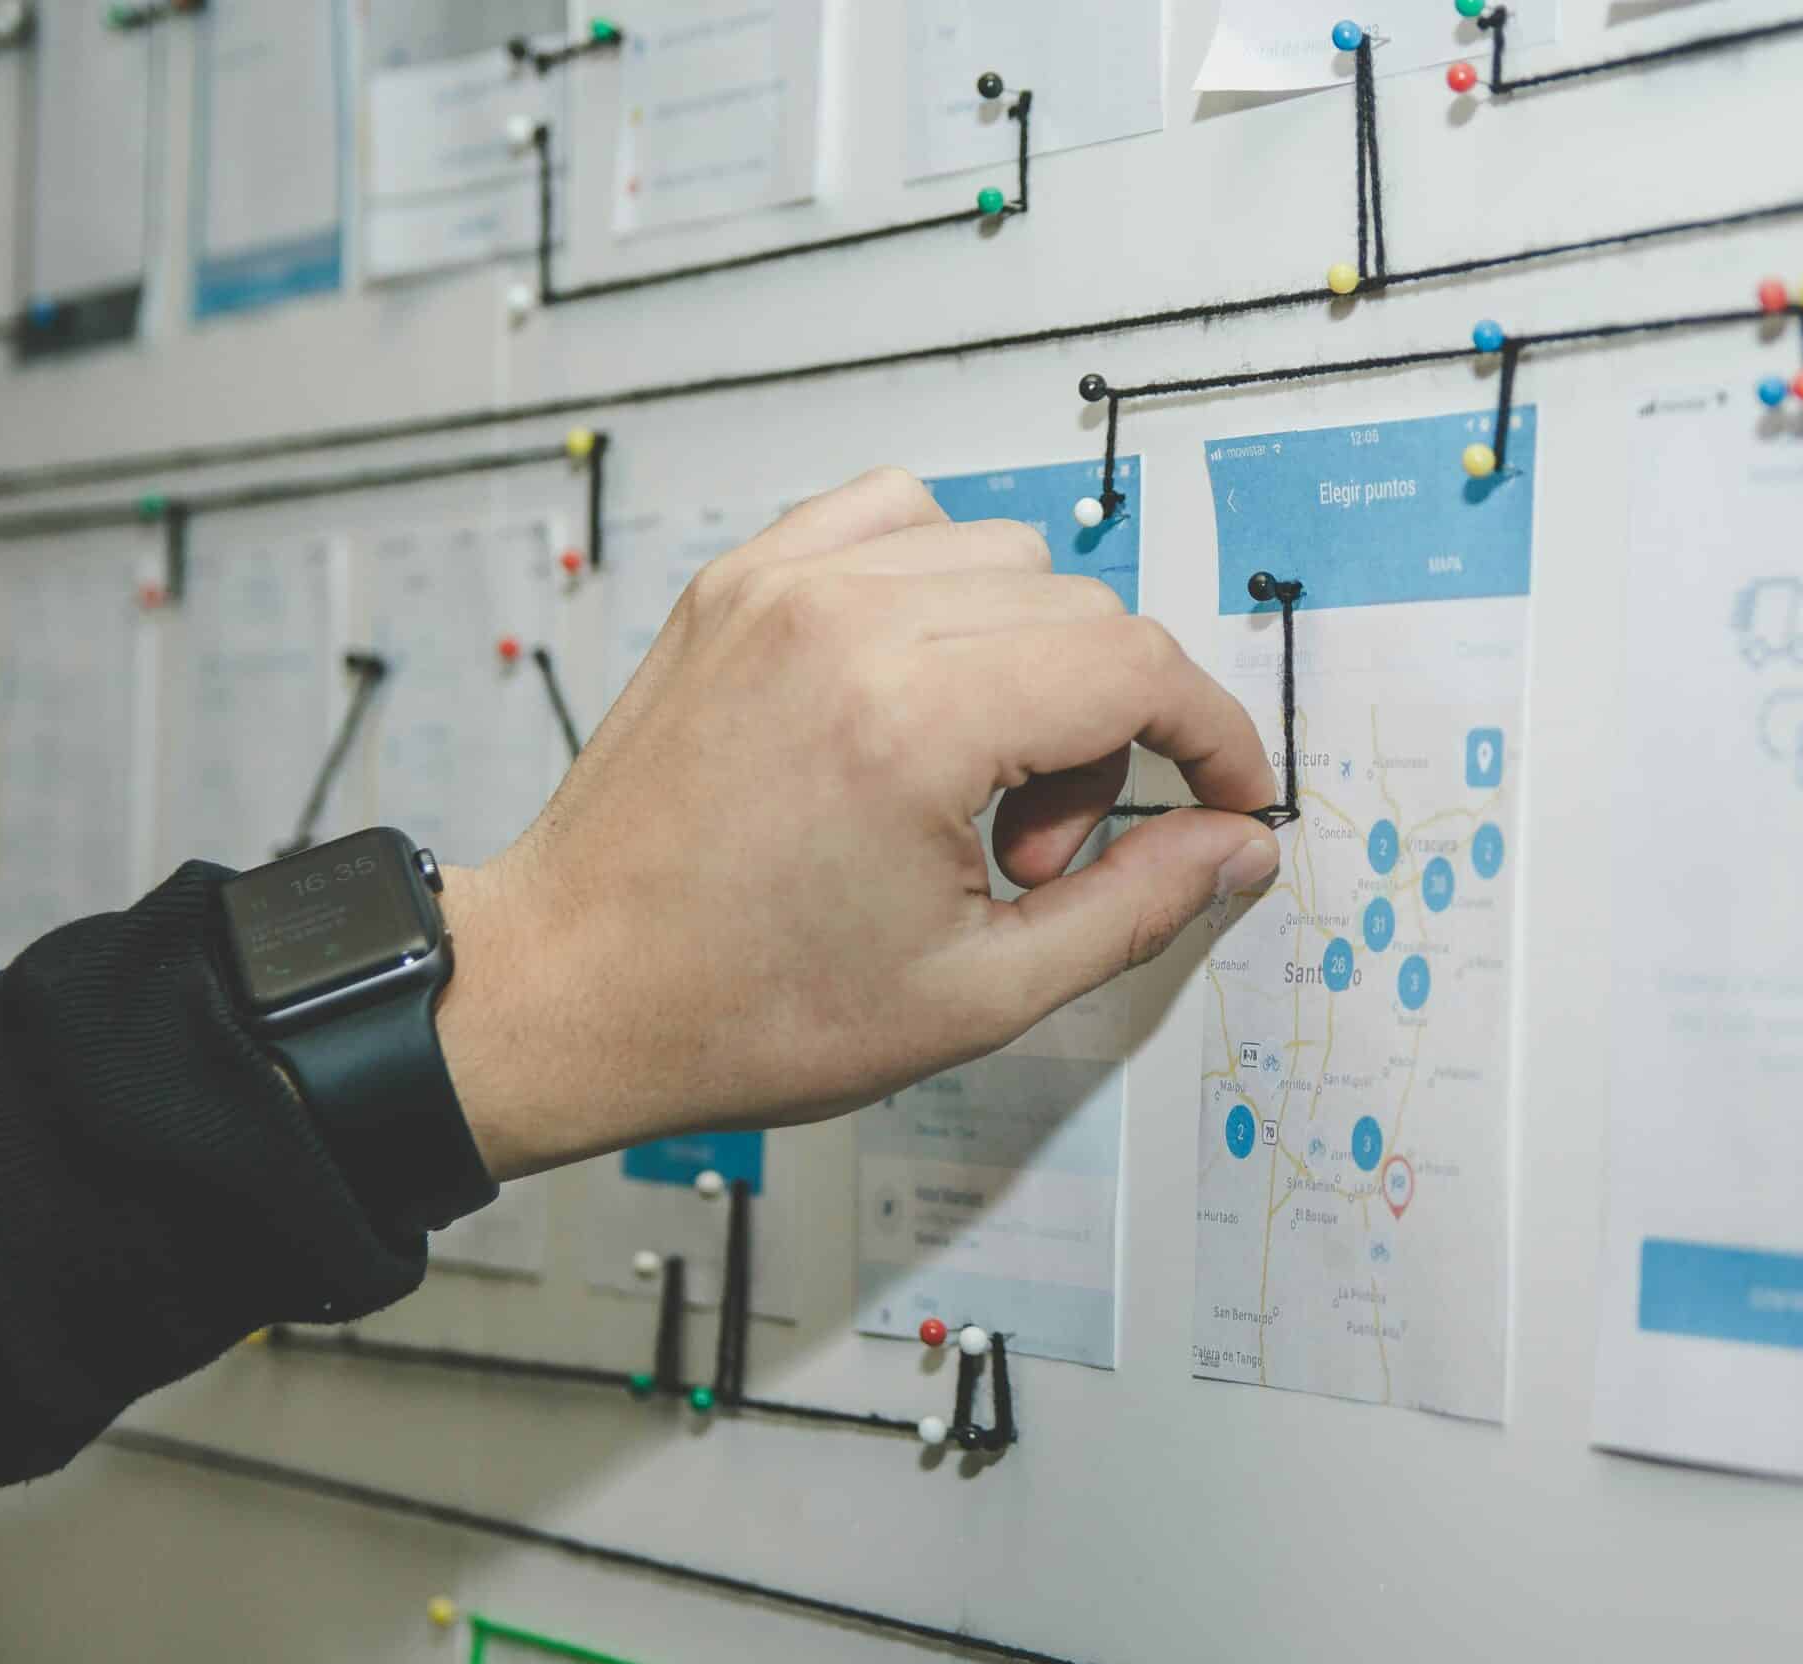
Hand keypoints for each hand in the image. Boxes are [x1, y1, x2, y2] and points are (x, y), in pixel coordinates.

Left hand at [434, 468, 1281, 1179]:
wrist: (567, 991)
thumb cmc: (741, 1008)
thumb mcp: (976, 994)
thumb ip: (1135, 906)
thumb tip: (1234, 842)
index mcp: (908, 723)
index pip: (1137, 666)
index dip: (1212, 736)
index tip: (1227, 793)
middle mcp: (844, 622)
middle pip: (1083, 613)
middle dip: (1108, 732)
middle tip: (1035, 853)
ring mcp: (782, 585)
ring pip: (1004, 556)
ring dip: (1030, 659)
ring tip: (968, 784)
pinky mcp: (739, 580)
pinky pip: (896, 515)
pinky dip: (942, 584)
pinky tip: (918, 688)